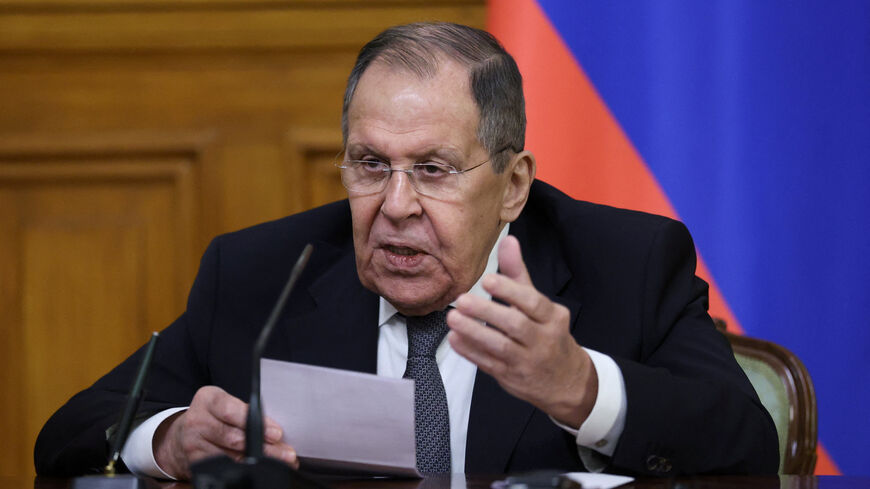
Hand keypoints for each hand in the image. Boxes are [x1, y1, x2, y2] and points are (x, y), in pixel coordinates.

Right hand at [153, 386, 298, 478]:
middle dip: (265, 447)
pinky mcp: (194, 463)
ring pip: (231, 456)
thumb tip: (277, 433)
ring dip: (259, 462)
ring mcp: (193, 444)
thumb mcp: (226, 406)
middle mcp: (197, 420)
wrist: (181, 437)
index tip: (277, 433)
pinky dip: (244, 470)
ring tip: (280, 463)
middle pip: (235, 437)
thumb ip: (247, 414)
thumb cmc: (214, 417)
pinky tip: (259, 470)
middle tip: (286, 453)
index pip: (232, 410)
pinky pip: (223, 469)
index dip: (256, 422)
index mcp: (208, 399)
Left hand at [446, 235, 597, 427]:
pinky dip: (471, 352)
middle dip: (487, 312)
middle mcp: (543, 339)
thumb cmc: (548, 333)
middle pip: (516, 325)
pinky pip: (489, 365)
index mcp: (552, 317)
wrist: (565, 380)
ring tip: (452, 319)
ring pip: (501, 348)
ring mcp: (527, 361)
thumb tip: (508, 240)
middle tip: (461, 300)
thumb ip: (519, 273)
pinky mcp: (512, 377)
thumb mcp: (539, 304)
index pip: (532, 302)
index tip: (487, 279)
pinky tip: (455, 340)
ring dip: (474, 333)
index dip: (509, 291)